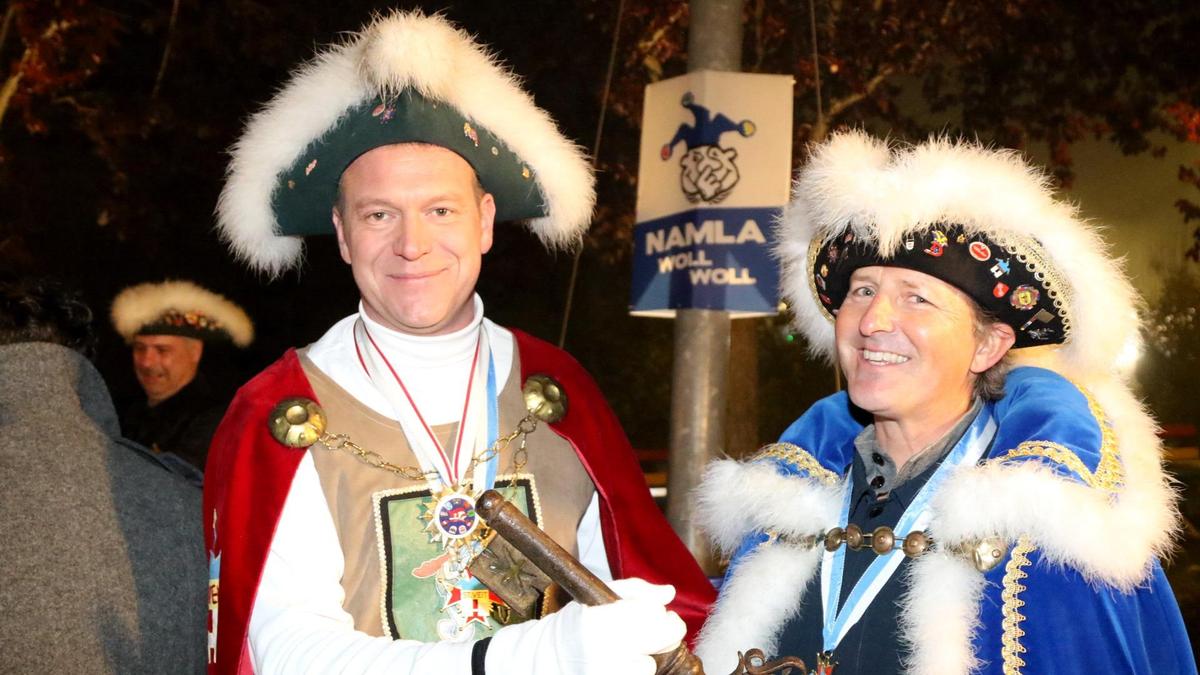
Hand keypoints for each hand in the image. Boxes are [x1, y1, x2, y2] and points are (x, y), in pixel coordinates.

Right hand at [485, 578, 685, 674]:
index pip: (656, 613)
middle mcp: (611, 650)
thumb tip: (668, 593)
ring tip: (620, 652)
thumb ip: (635, 591)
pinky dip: (631, 671)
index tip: (653, 613)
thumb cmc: (572, 625)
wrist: (542, 660)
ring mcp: (612, 673)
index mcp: (605, 620)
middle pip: (666, 637)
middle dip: (664, 632)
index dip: (660, 612)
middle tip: (649, 632)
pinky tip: (616, 665)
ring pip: (650, 664)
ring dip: (642, 658)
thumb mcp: (597, 597)